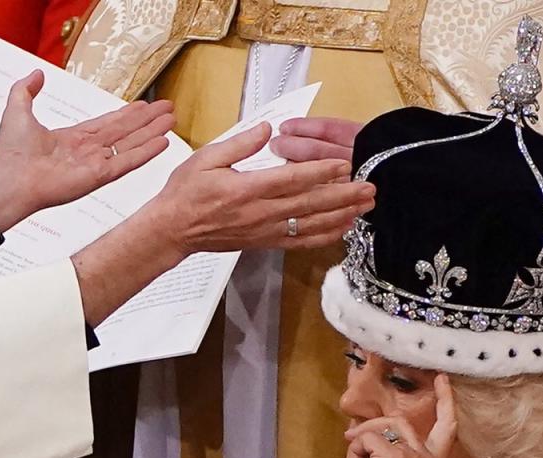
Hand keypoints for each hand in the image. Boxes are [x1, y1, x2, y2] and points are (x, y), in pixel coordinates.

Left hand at [0, 70, 175, 228]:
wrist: (8, 180)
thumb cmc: (9, 153)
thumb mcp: (18, 110)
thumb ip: (26, 90)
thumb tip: (35, 73)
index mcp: (72, 139)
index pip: (107, 123)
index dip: (127, 113)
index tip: (144, 105)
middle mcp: (88, 152)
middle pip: (126, 132)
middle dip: (147, 120)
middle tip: (167, 109)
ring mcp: (96, 164)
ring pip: (132, 144)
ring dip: (152, 132)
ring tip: (171, 121)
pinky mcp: (100, 176)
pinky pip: (128, 162)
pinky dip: (146, 152)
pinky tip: (162, 142)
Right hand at [150, 121, 375, 254]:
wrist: (173, 230)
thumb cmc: (186, 192)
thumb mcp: (206, 158)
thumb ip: (240, 144)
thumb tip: (268, 129)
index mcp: (247, 189)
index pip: (291, 180)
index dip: (320, 173)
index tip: (345, 165)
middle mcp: (261, 213)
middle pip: (310, 204)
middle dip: (343, 196)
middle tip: (370, 188)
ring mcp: (265, 231)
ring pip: (311, 224)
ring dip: (342, 215)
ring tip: (365, 206)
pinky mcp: (266, 242)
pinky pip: (301, 241)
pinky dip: (325, 236)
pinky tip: (343, 228)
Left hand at [338, 375, 457, 457]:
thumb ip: (394, 454)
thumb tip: (367, 434)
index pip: (447, 427)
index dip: (446, 400)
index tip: (442, 379)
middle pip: (398, 421)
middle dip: (370, 429)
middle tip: (351, 444)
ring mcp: (412, 457)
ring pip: (378, 429)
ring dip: (358, 446)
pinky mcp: (392, 457)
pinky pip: (364, 439)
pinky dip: (352, 455)